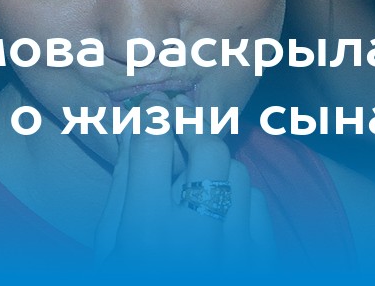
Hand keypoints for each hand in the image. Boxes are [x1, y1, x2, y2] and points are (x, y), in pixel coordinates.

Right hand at [94, 92, 274, 269]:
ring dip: (214, 168)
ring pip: (238, 171)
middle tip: (176, 124)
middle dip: (190, 130)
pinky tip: (216, 214)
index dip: (151, 114)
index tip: (150, 106)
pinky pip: (258, 205)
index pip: (154, 141)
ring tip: (193, 182)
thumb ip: (124, 189)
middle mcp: (197, 236)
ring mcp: (238, 250)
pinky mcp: (264, 261)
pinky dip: (237, 201)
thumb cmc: (131, 283)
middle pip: (208, 147)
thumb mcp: (110, 245)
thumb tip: (132, 132)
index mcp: (147, 231)